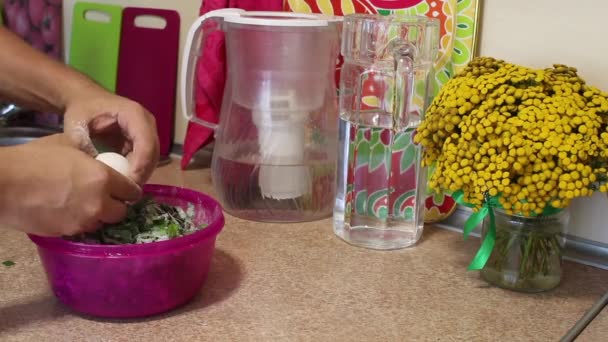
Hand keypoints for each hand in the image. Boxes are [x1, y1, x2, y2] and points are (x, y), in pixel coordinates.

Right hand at [0, 134, 141, 236]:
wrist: (2, 183)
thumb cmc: (33, 159)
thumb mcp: (67, 145)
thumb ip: (91, 155)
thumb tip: (99, 158)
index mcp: (103, 179)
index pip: (132, 191)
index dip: (129, 189)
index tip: (124, 188)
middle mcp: (98, 204)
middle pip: (121, 212)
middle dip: (116, 205)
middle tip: (106, 197)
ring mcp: (81, 221)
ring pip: (101, 223)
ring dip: (98, 215)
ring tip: (84, 204)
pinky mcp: (65, 233)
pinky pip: (81, 229)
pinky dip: (79, 222)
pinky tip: (67, 211)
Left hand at [62, 88, 158, 184]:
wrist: (85, 100)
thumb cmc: (81, 111)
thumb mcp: (78, 128)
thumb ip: (86, 149)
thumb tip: (97, 175)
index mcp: (134, 114)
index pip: (146, 143)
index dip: (140, 166)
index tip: (128, 185)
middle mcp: (146, 122)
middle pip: (153, 153)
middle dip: (142, 174)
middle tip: (127, 194)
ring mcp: (147, 131)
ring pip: (152, 158)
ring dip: (141, 174)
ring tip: (125, 191)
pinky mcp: (143, 140)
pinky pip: (145, 159)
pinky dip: (136, 171)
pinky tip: (123, 182)